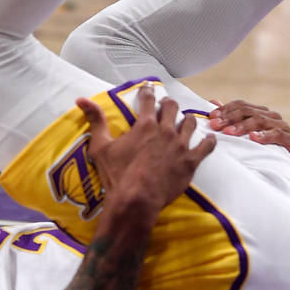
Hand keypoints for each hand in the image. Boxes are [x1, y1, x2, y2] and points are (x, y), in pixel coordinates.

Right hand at [76, 85, 215, 215]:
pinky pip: (206, 146)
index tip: (148, 89)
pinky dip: (208, 141)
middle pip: (172, 107)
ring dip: (187, 120)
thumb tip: (81, 99)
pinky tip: (209, 139)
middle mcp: (166, 130)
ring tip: (185, 121)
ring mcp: (181, 146)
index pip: (149, 99)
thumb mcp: (100, 146)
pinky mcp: (191, 162)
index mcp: (145, 125)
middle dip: (168, 104)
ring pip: (190, 123)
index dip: (147, 92)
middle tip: (166, 106)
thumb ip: (95, 120)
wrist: (136, 201)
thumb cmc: (117, 174)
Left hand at [208, 99, 289, 168]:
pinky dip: (265, 135)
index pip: (241, 105)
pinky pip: (277, 134)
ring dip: (243, 126)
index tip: (211, 117)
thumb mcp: (244, 136)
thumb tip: (213, 101)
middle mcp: (272, 116)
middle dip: (230, 118)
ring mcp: (283, 127)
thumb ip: (230, 118)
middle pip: (249, 112)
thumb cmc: (262, 152)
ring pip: (261, 120)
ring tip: (229, 132)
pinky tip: (253, 138)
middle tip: (215, 125)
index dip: (225, 109)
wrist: (286, 172)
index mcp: (261, 112)